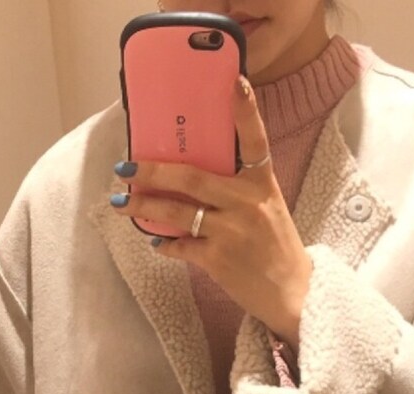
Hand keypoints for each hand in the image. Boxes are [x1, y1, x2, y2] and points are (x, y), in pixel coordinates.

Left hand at [109, 74, 311, 349]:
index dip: (245, 110)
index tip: (234, 81)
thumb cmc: (275, 246)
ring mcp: (233, 231)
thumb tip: (191, 177)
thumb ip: (238, 188)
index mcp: (263, 183)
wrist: (291, 292)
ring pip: (179, 212)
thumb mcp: (267, 207)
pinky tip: (156, 241)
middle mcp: (248, 202)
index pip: (256, 139)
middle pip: (193, 178)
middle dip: (154, 171)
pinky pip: (182, 246)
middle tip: (126, 166)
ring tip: (122, 203)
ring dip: (145, 207)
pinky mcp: (219, 260)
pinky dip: (166, 244)